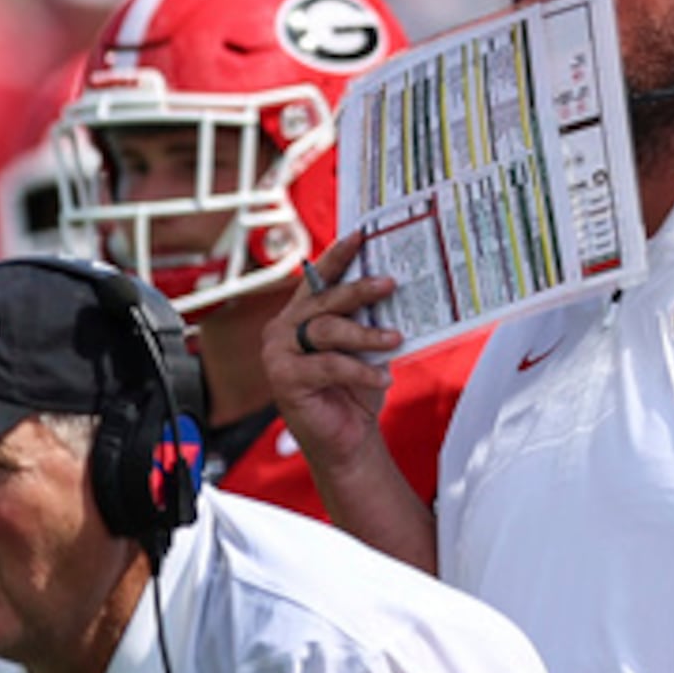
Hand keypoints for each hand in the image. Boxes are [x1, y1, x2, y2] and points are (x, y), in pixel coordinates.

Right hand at [261, 235, 403, 470]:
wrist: (345, 437)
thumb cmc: (352, 391)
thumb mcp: (362, 348)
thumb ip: (364, 321)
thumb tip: (393, 291)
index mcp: (299, 316)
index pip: (318, 279)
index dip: (337, 256)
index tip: (361, 235)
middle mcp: (283, 330)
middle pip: (323, 302)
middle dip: (358, 290)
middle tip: (389, 284)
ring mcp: (278, 354)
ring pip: (325, 331)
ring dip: (365, 334)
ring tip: (394, 339)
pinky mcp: (284, 379)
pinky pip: (328, 366)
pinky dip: (360, 371)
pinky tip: (382, 377)